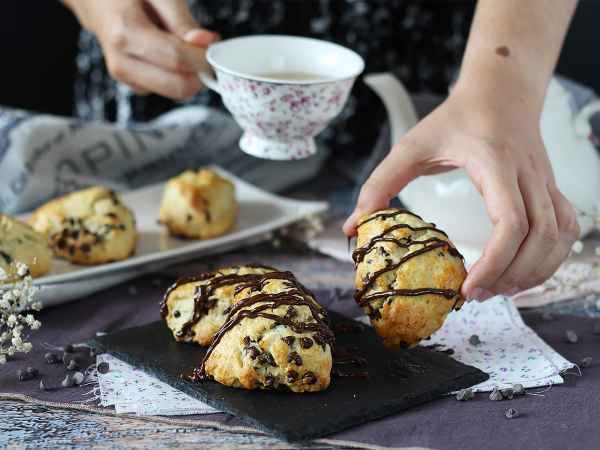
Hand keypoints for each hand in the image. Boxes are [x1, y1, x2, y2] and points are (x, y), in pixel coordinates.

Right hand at [64, 0, 217, 98]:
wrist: (95, 2)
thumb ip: (181, 21)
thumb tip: (206, 43)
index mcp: (125, 34)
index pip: (177, 59)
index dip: (203, 56)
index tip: (213, 43)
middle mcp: (122, 63)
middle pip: (178, 86)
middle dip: (200, 72)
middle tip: (206, 49)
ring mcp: (126, 78)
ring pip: (176, 92)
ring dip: (190, 74)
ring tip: (185, 46)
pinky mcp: (134, 85)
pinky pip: (169, 89)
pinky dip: (179, 76)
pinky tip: (172, 54)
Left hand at [343, 79, 579, 300]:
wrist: (501, 91)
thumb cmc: (456, 117)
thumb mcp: (411, 145)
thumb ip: (380, 183)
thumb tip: (353, 225)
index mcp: (495, 162)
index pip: (511, 221)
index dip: (494, 262)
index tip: (467, 287)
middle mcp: (528, 174)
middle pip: (540, 237)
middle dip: (512, 275)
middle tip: (476, 296)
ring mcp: (545, 181)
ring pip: (560, 236)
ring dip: (535, 271)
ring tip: (499, 290)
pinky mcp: (551, 188)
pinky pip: (566, 229)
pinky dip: (552, 257)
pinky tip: (525, 272)